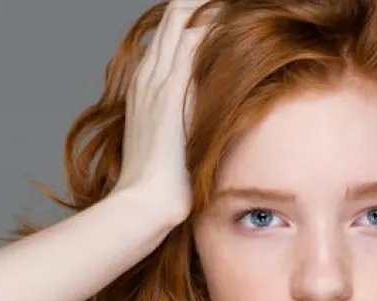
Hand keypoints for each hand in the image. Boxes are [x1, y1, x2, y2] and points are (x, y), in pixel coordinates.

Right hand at [113, 0, 212, 225]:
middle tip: (230, 4)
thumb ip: (186, 125)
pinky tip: (233, 19)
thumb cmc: (160, 185)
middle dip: (200, 6)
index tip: (221, 15)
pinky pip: (192, 43)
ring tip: (232, 5)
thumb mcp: (173, 145)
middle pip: (173, 17)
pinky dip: (211, 26)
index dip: (192, 18)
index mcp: (144, 86)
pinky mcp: (170, 94)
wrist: (142, 205)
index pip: (168, 34)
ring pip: (180, 20)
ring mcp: (156, 82)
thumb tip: (208, 125)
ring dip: (207, 9)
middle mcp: (147, 77)